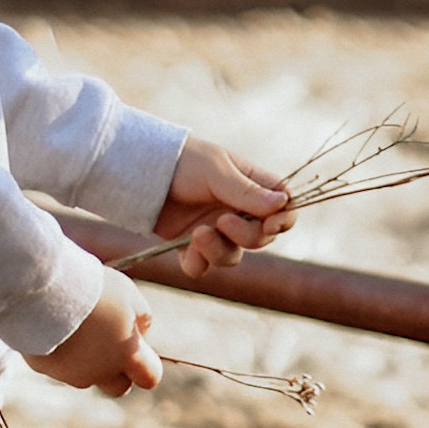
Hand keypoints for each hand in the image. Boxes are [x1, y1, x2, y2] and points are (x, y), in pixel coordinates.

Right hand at [26, 264, 161, 398]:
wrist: (43, 289)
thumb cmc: (92, 288)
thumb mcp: (128, 294)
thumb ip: (141, 318)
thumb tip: (140, 333)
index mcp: (126, 355)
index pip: (150, 377)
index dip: (147, 364)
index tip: (140, 346)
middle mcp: (100, 373)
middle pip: (118, 386)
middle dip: (118, 370)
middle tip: (110, 341)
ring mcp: (71, 374)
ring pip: (86, 374)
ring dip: (86, 358)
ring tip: (78, 323)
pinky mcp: (45, 369)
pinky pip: (58, 363)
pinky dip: (61, 351)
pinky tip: (54, 325)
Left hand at [157, 137, 292, 276]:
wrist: (144, 172)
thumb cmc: (185, 161)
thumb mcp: (217, 170)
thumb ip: (247, 191)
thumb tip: (283, 203)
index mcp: (253, 187)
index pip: (284, 209)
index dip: (283, 221)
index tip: (271, 224)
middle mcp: (239, 212)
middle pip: (262, 238)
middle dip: (246, 236)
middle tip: (222, 222)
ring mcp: (217, 230)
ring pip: (233, 256)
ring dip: (219, 250)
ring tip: (198, 234)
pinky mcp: (193, 246)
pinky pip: (204, 266)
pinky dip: (197, 261)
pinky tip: (187, 245)